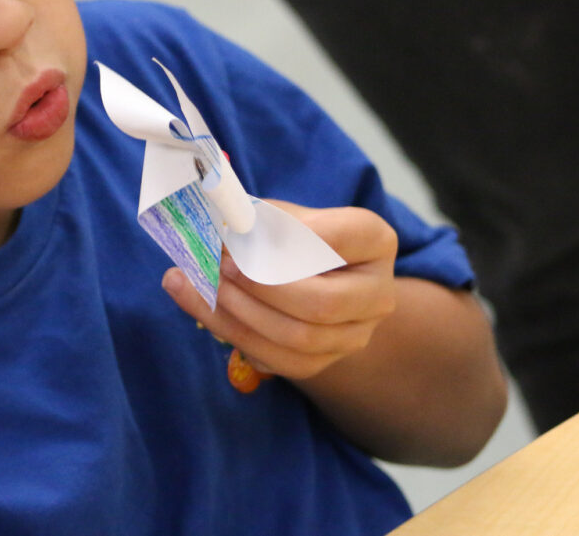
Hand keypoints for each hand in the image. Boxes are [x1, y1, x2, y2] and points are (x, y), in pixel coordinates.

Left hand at [163, 201, 397, 379]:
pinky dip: (234, 332)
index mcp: (374, 241)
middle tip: (222, 266)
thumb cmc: (292, 239)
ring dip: (240, 312)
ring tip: (202, 283)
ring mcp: (354, 335)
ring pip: (297, 338)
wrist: (309, 281)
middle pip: (322, 303)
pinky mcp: (323, 362)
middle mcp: (376, 294)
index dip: (292, 235)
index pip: (343, 236)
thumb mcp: (282, 216)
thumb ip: (260, 220)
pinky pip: (278, 359)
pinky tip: (202, 306)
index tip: (246, 230)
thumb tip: (222, 229)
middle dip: (262, 286)